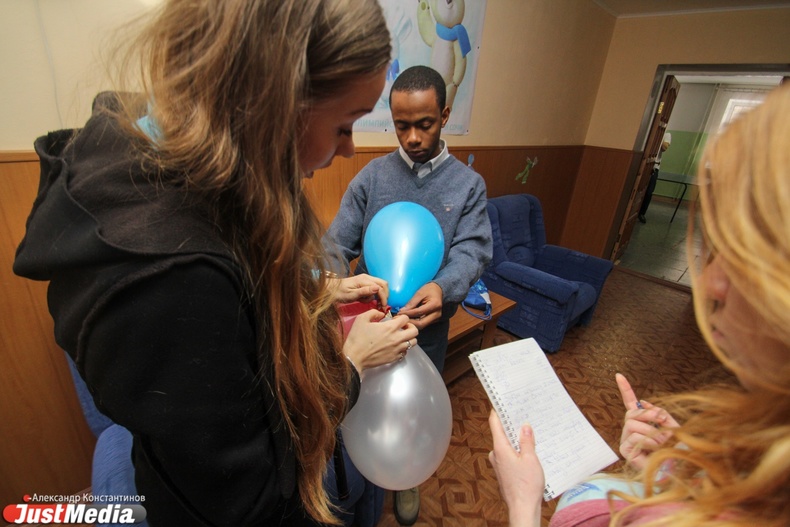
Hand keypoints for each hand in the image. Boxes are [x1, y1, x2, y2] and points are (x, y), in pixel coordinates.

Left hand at [331, 274, 388, 306]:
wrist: (331, 289)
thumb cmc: (339, 293)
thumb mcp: (351, 295)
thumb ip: (364, 292)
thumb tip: (377, 289)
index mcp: (364, 280)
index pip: (380, 287)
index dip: (384, 298)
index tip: (383, 307)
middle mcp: (367, 277)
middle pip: (383, 284)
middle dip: (385, 296)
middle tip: (381, 306)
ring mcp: (366, 279)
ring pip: (380, 286)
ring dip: (380, 296)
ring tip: (374, 304)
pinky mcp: (365, 282)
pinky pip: (375, 288)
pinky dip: (375, 295)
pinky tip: (368, 300)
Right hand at [343, 310, 417, 371]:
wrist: (354, 357)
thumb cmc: (357, 338)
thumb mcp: (361, 319)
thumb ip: (373, 312)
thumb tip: (381, 314)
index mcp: (390, 327)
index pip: (406, 319)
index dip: (401, 317)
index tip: (395, 320)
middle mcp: (397, 338)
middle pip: (415, 331)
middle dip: (410, 327)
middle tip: (402, 328)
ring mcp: (397, 349)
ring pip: (413, 342)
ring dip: (409, 338)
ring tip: (400, 337)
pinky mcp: (395, 358)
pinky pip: (405, 352)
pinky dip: (403, 348)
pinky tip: (395, 346)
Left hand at [397, 282, 442, 329]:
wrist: (439, 291)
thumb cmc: (429, 290)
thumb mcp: (420, 293)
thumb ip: (412, 302)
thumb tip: (402, 311)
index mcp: (434, 305)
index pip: (419, 312)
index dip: (408, 314)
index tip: (399, 313)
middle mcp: (437, 314)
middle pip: (421, 323)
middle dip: (410, 323)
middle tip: (400, 320)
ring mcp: (436, 318)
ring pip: (422, 326)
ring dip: (412, 324)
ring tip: (403, 320)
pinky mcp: (433, 320)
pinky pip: (423, 324)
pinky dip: (415, 323)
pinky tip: (409, 320)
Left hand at [488, 411, 543, 526]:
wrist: (523, 509)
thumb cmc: (526, 486)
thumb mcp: (531, 459)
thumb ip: (527, 441)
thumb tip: (524, 427)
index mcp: (500, 448)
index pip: (495, 424)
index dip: (497, 411)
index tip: (499, 401)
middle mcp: (496, 455)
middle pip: (501, 434)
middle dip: (511, 426)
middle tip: (522, 416)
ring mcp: (498, 465)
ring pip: (506, 446)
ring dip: (516, 441)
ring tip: (530, 435)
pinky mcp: (503, 472)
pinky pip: (508, 456)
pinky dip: (516, 452)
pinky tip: (528, 453)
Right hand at [616, 373, 678, 469]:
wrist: (676, 471)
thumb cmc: (675, 451)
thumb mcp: (673, 427)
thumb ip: (661, 414)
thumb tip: (645, 402)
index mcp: (642, 421)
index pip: (630, 402)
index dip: (625, 389)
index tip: (619, 375)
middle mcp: (631, 429)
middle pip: (632, 412)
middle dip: (648, 414)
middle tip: (662, 421)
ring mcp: (626, 439)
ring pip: (631, 424)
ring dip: (650, 431)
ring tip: (660, 442)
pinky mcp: (625, 450)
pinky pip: (633, 437)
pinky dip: (647, 441)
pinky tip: (654, 448)